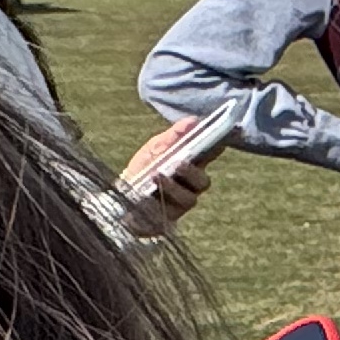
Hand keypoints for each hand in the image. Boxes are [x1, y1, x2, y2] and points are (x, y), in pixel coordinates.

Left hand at [116, 116, 216, 234]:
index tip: (220, 141)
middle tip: (180, 163)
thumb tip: (193, 121)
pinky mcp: (170, 218)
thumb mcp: (155, 148)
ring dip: (174, 186)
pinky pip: (171, 212)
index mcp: (191, 166)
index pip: (210, 156)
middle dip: (192, 173)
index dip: (218, 149)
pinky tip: (152, 188)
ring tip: (157, 175)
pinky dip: (162, 198)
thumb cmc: (142, 169)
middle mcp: (190, 186)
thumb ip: (173, 136)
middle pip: (203, 181)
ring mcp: (181, 203)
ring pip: (190, 198)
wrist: (120, 196)